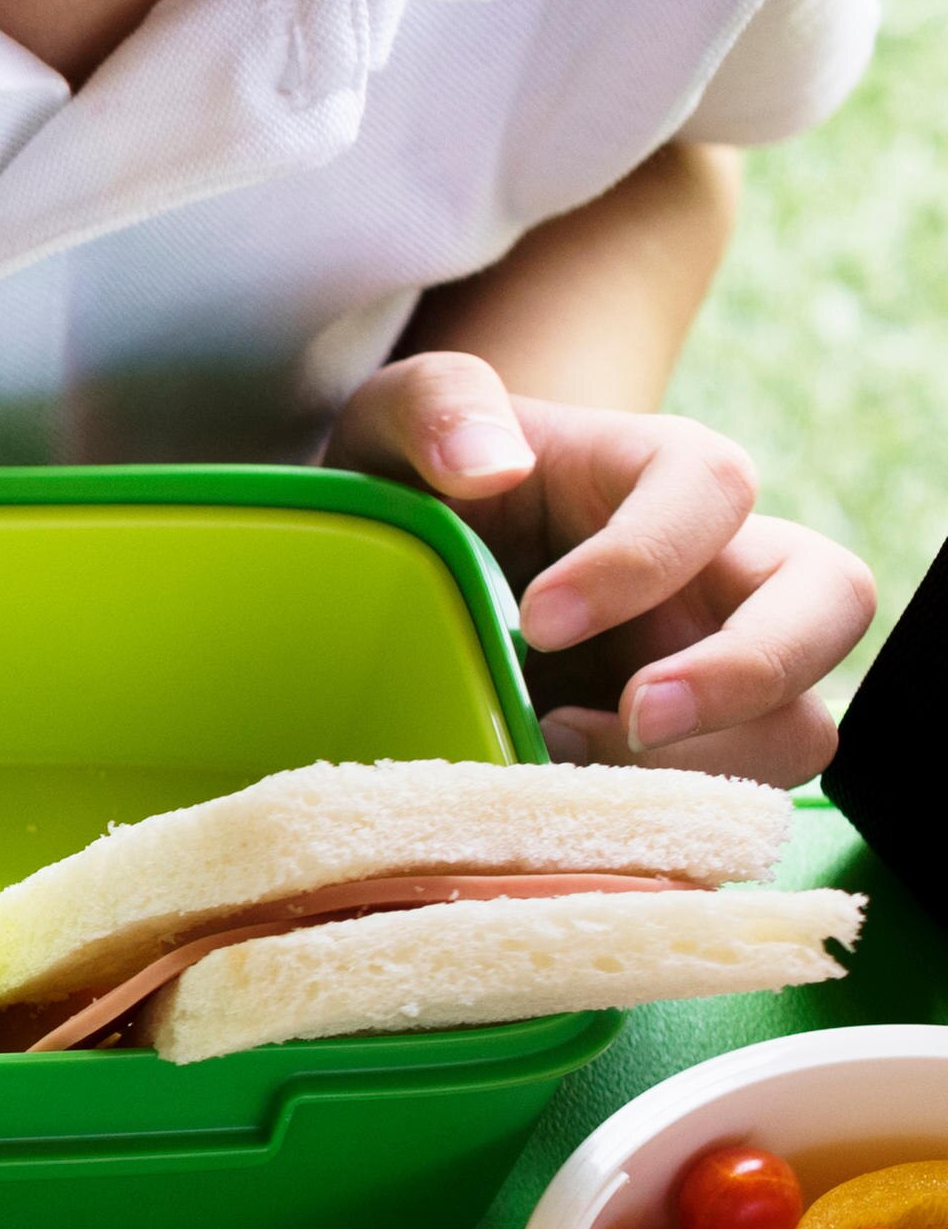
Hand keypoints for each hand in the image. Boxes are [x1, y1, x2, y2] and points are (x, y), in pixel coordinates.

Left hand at [333, 354, 869, 780]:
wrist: (402, 574)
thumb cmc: (420, 485)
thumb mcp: (397, 419)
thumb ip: (438, 405)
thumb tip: (488, 460)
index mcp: (662, 474)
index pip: (713, 489)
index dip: (644, 557)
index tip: (538, 618)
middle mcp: (720, 570)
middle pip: (831, 603)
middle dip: (748, 671)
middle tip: (632, 720)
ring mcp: (716, 667)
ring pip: (801, 722)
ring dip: (707, 765)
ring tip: (568, 769)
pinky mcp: (685, 752)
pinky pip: (727, 801)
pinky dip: (665, 823)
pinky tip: (568, 819)